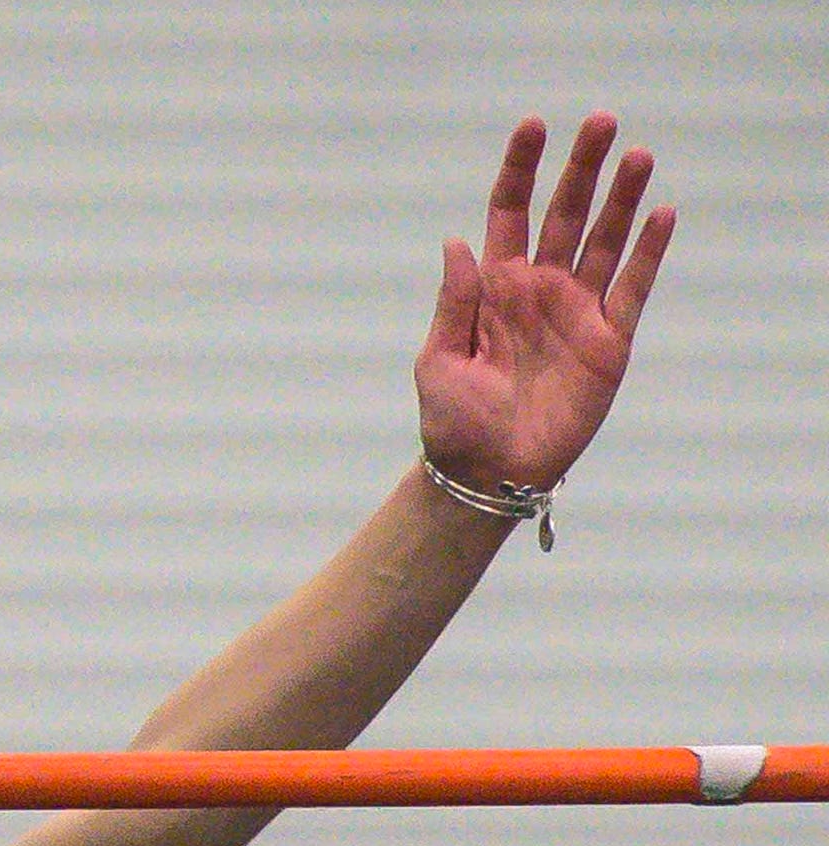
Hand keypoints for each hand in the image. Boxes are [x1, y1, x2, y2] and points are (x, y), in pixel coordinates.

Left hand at [415, 113, 674, 491]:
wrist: (487, 471)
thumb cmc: (453, 419)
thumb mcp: (439, 358)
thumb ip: (455, 300)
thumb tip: (456, 242)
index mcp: (493, 286)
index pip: (509, 212)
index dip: (521, 170)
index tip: (533, 126)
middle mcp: (538, 288)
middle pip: (565, 214)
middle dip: (581, 169)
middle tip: (601, 122)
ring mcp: (576, 310)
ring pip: (604, 241)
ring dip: (620, 199)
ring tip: (636, 156)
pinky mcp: (608, 340)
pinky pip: (632, 288)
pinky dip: (647, 252)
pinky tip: (659, 214)